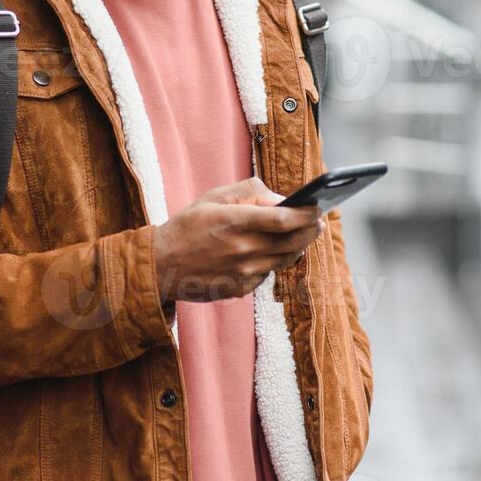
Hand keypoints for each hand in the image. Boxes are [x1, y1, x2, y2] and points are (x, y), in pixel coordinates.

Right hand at [153, 177, 323, 304]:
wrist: (162, 264)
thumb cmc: (189, 225)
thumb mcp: (214, 197)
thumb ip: (250, 192)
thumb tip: (280, 199)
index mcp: (236, 222)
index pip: (284, 219)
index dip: (306, 214)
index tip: (317, 207)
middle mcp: (243, 249)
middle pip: (292, 242)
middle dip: (310, 230)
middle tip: (318, 222)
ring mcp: (243, 272)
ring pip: (285, 259)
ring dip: (298, 246)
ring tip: (302, 234)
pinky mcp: (241, 288)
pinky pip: (268, 272)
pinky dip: (274, 260)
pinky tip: (270, 250)